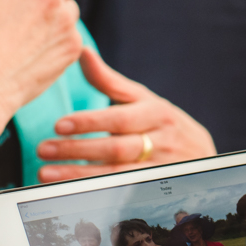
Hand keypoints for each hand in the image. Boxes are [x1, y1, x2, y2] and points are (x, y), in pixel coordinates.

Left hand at [37, 49, 215, 180]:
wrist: (202, 156)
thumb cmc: (162, 123)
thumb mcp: (143, 100)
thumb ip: (110, 81)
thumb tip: (82, 51)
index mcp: (156, 113)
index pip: (120, 118)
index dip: (89, 122)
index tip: (59, 125)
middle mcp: (161, 141)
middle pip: (116, 149)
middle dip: (76, 150)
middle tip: (43, 149)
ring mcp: (160, 169)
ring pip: (116, 175)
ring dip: (78, 175)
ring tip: (46, 174)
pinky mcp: (155, 190)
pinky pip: (121, 194)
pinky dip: (93, 192)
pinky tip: (68, 192)